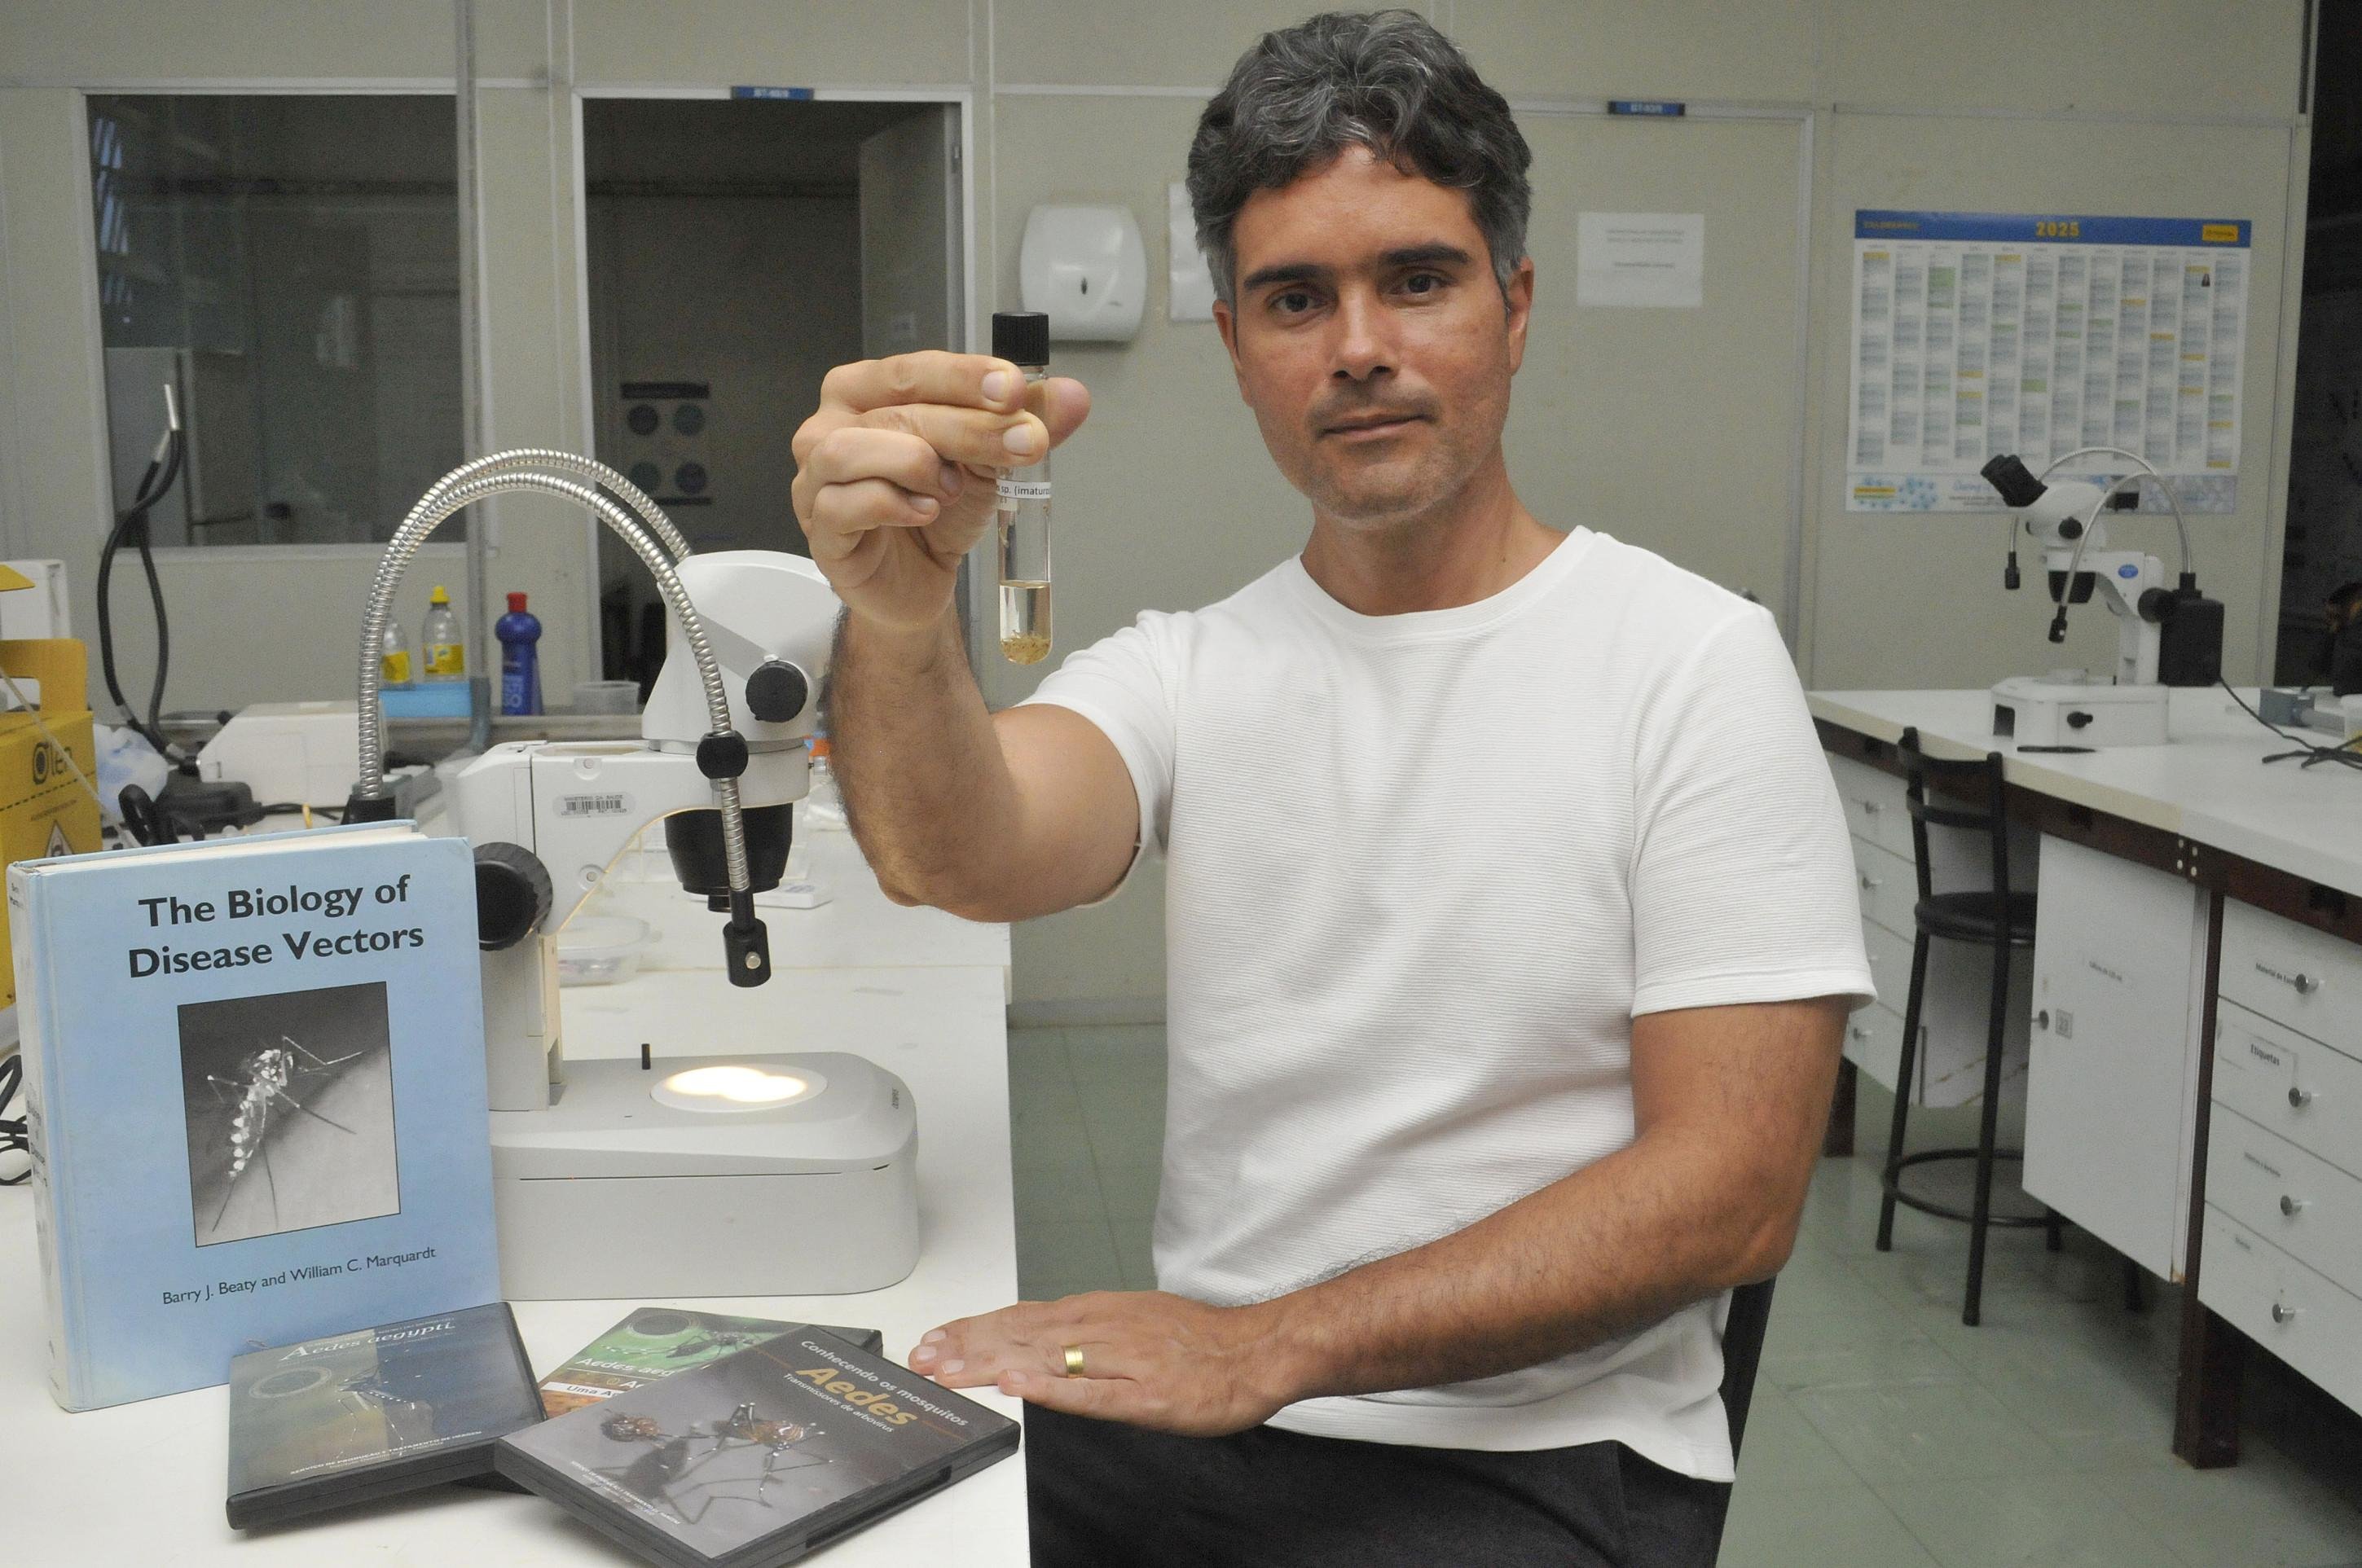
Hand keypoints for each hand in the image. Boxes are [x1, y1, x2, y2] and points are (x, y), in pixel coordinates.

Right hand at [790, 351, 1089, 634]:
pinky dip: (892, 505)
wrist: (919, 581)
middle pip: (896, 410)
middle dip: (969, 426)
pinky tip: (925, 513)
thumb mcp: (990, 458)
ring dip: (917, 463)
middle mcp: (829, 426)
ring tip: (952, 488)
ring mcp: (815, 478)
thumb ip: (1027, 422)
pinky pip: (843, 504)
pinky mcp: (820, 529)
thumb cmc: (939, 507)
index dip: (965, 377)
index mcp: (864, 391)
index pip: (913, 370)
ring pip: (852, 449)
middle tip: (1025, 443)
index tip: (1015, 389)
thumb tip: (1073, 396)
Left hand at [907, 1290, 1297, 1436]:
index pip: (1020, 1319)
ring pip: (1043, 1358)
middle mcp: (1100, 1327)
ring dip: (990, 1363)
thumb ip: (1084, 1336)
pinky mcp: (1142, 1393)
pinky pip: (1089, 1391)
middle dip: (965, 1347)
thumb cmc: (1199, 1343)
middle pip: (1020, 1336)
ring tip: (948, 1371)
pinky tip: (1018, 1387)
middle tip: (921, 1359)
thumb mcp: (1131, 1324)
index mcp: (1096, 1313)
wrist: (1256, 1350)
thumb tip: (1036, 1344)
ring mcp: (1120, 1358)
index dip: (973, 1329)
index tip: (934, 1340)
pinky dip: (1050, 1387)